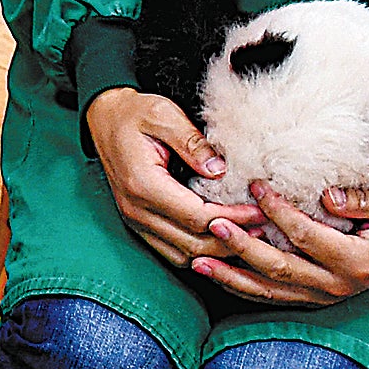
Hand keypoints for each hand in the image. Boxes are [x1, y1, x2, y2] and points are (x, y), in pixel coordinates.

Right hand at [82, 88, 254, 271]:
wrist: (105, 118)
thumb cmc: (134, 114)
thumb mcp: (164, 115)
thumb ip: (192, 142)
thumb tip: (219, 170)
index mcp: (143, 184)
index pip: (197, 217)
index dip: (233, 219)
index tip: (260, 211)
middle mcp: (136, 209)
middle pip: (192, 244)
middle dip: (231, 240)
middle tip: (264, 230)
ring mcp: (136, 220)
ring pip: (183, 255)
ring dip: (216, 252)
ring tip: (247, 238)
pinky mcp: (140, 223)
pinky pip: (172, 251)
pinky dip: (199, 252)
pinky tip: (221, 241)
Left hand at [188, 183, 368, 307]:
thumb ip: (365, 201)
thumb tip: (328, 198)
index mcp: (356, 261)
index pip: (306, 236)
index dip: (278, 211)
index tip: (255, 186)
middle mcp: (335, 284)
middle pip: (279, 267)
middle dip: (242, 246)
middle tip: (213, 222)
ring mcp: (321, 296)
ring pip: (268, 289)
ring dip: (231, 275)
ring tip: (198, 259)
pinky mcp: (311, 297)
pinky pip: (270, 296)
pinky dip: (240, 286)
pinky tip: (215, 274)